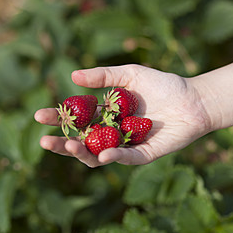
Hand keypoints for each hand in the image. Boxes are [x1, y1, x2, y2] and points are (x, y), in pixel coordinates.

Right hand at [34, 64, 211, 166]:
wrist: (193, 98)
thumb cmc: (161, 85)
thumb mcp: (128, 75)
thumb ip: (102, 77)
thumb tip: (72, 76)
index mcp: (103, 116)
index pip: (74, 120)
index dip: (57, 118)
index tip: (39, 116)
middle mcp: (110, 133)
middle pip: (80, 142)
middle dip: (61, 142)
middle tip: (45, 139)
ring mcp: (125, 145)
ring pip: (97, 155)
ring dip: (81, 152)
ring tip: (69, 145)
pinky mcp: (143, 154)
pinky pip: (126, 158)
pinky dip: (114, 156)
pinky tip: (103, 153)